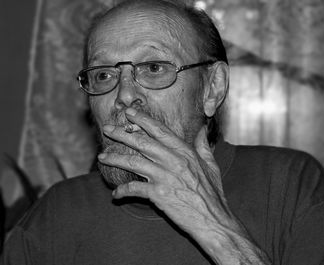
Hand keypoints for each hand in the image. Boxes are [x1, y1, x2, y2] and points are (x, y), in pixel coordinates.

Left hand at [99, 107, 229, 235]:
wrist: (213, 219)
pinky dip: (122, 190)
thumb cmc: (212, 193)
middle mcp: (173, 160)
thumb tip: (203, 128)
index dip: (143, 120)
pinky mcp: (158, 194)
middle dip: (122, 134)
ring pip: (134, 162)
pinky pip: (134, 189)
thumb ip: (203, 145)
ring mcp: (164, 177)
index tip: (129, 113)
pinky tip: (115, 194)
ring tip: (102, 157)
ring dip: (115, 158)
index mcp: (185, 151)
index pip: (160, 130)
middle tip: (107, 129)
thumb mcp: (211, 165)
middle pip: (142, 142)